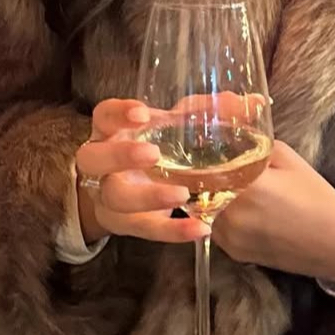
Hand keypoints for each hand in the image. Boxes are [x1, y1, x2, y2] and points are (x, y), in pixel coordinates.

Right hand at [75, 100, 205, 246]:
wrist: (138, 191)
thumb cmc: (156, 146)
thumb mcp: (171, 128)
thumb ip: (202, 116)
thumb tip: (243, 104)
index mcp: (110, 131)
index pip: (102, 115)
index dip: (117, 114)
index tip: (143, 114)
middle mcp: (101, 163)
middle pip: (92, 159)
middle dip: (119, 155)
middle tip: (153, 154)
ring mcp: (108, 195)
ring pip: (115, 199)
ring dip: (146, 197)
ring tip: (181, 195)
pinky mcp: (125, 224)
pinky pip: (144, 228)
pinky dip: (172, 230)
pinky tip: (200, 228)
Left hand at [212, 141, 334, 284]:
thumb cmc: (315, 196)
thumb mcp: (286, 158)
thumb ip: (253, 147)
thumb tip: (232, 140)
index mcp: (245, 185)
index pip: (203, 168)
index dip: (200, 160)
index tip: (201, 151)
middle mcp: (231, 214)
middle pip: (200, 190)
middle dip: (204, 179)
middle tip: (214, 166)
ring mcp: (230, 237)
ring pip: (203, 211)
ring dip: (210, 198)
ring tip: (228, 188)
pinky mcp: (234, 253)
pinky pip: (215, 228)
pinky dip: (221, 217)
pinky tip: (241, 210)